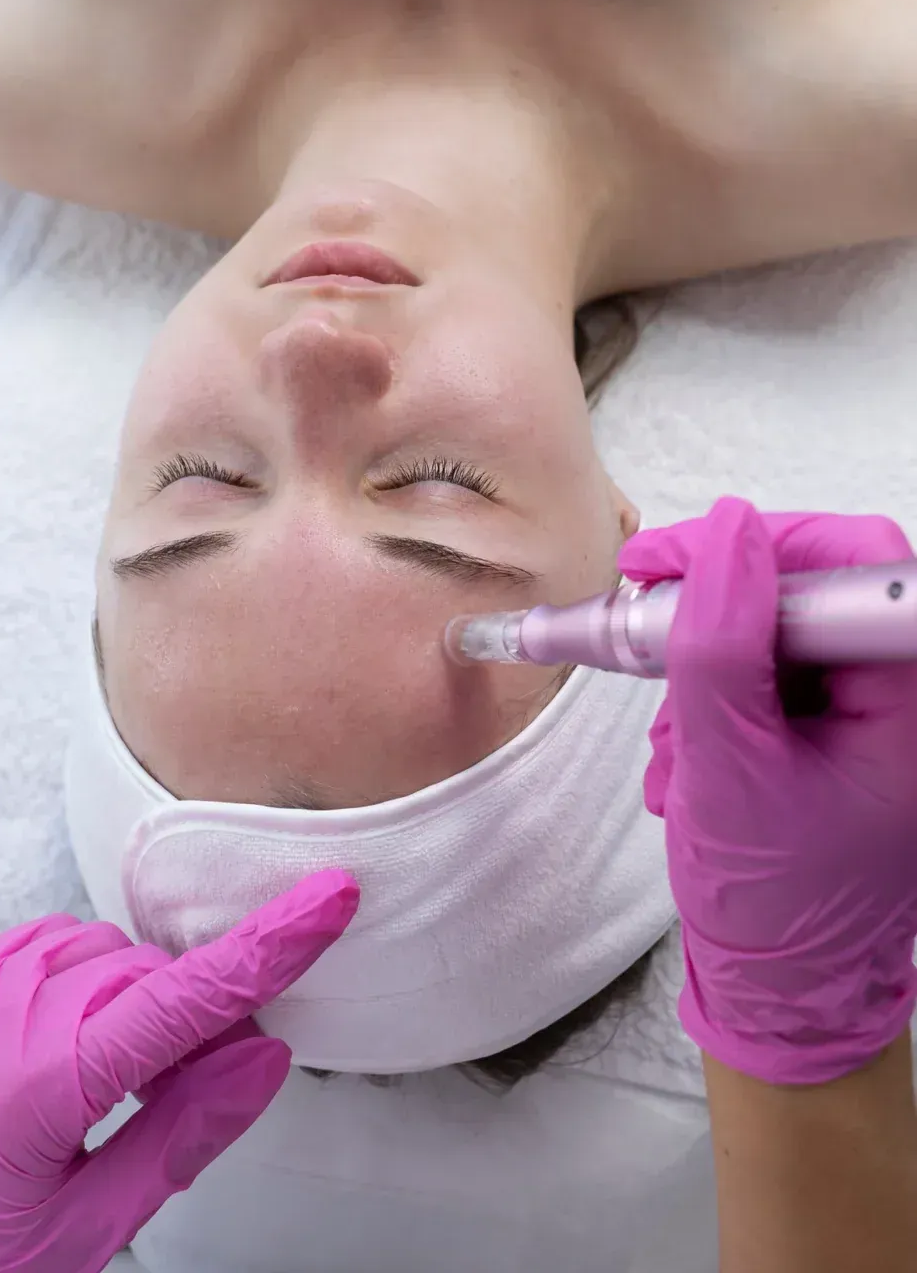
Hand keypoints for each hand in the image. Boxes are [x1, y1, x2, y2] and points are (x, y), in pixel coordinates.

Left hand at [0, 869, 357, 1271]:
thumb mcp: (86, 1228)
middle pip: (152, 974)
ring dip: (138, 998)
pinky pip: (52, 945)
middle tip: (194, 1090)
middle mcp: (5, 1009)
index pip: (187, 995)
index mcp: (44, 1079)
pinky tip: (73, 1042)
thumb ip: (182, 1135)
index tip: (331, 897)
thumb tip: (266, 1056)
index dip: (271, 943)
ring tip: (115, 1083)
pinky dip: (85, 979)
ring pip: (107, 952)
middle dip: (194, 1019)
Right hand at [620, 497, 916, 1083]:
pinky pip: (772, 679)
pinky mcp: (842, 734)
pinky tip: (694, 771)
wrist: (785, 999)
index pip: (851, 564)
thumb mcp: (728, 765)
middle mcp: (905, 698)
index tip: (661, 565)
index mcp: (910, 699)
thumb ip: (719, 643)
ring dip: (706, 681)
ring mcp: (876, 717)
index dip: (753, 548)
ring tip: (678, 761)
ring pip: (776, 636)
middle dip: (715, 630)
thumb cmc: (775, 905)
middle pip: (806, 593)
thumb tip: (724, 531)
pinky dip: (718, 712)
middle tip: (641, 643)